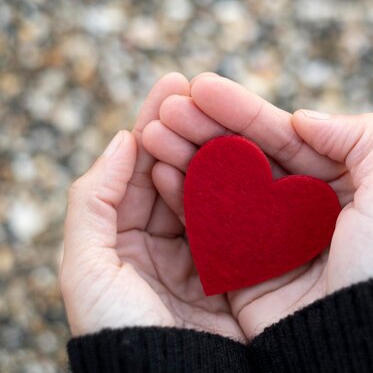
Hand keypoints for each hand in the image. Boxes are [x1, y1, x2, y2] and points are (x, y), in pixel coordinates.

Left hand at [59, 73, 244, 340]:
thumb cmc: (117, 325)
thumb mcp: (86, 262)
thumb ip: (95, 198)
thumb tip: (123, 141)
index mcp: (122, 238)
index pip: (139, 169)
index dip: (153, 125)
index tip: (172, 85)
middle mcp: (162, 242)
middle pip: (176, 172)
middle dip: (188, 129)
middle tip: (202, 87)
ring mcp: (201, 253)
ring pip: (207, 191)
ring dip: (214, 151)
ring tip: (224, 111)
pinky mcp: (234, 268)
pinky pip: (235, 219)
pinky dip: (239, 189)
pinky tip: (247, 158)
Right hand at [144, 74, 372, 339]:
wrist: (361, 344)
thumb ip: (362, 140)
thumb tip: (302, 115)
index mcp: (334, 184)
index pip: (283, 135)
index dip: (243, 109)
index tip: (201, 86)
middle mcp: (298, 207)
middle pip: (247, 155)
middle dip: (207, 125)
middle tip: (168, 103)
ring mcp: (268, 236)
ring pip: (223, 183)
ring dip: (188, 153)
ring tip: (154, 128)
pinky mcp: (244, 267)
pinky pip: (208, 224)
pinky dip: (184, 195)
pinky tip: (160, 169)